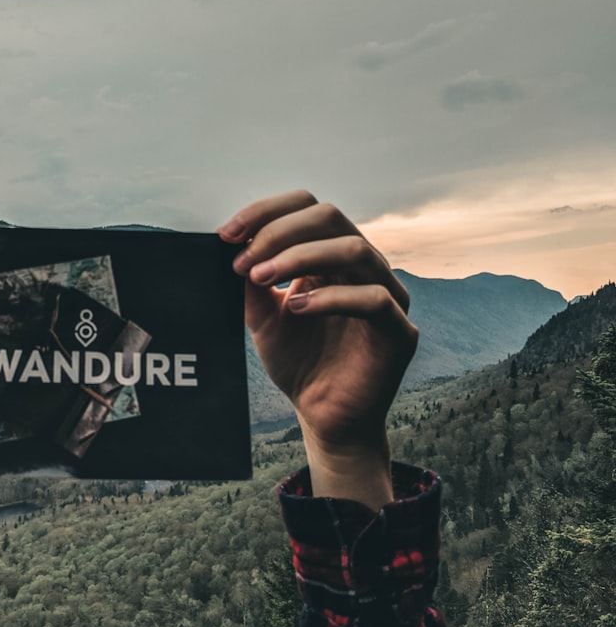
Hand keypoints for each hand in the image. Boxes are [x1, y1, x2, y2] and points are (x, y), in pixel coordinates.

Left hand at [218, 190, 415, 508]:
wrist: (323, 417)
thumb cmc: (298, 362)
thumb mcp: (263, 317)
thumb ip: (252, 283)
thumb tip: (230, 244)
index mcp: (332, 256)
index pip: (307, 208)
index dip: (267, 212)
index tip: (226, 234)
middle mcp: (363, 268)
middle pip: (330, 217)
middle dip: (279, 232)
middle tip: (241, 260)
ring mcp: (387, 295)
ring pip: (353, 249)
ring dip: (299, 257)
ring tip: (259, 279)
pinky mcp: (400, 332)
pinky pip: (374, 298)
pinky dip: (329, 298)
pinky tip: (295, 308)